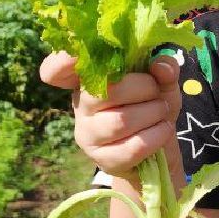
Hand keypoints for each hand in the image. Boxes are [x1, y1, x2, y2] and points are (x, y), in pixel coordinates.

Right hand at [39, 51, 181, 181]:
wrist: (160, 147)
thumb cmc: (152, 105)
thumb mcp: (161, 81)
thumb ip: (163, 68)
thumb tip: (161, 66)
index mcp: (88, 79)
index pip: (55, 70)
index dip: (61, 61)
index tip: (76, 57)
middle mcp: (81, 105)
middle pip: (106, 91)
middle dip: (145, 88)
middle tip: (157, 93)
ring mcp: (88, 135)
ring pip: (121, 121)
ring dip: (153, 113)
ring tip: (162, 112)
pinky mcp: (102, 160)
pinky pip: (132, 147)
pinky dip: (156, 136)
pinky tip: (162, 130)